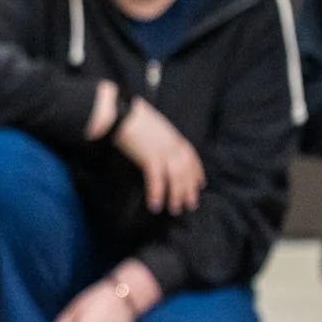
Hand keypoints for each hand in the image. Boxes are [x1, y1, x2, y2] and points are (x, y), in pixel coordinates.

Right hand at [112, 100, 204, 214]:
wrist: (121, 112)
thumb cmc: (132, 116)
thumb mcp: (153, 126)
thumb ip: (159, 137)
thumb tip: (157, 147)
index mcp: (173, 136)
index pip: (191, 157)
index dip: (197, 171)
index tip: (200, 184)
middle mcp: (172, 145)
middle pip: (186, 171)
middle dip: (189, 189)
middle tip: (190, 205)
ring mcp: (163, 151)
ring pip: (176, 178)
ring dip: (176, 195)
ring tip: (175, 210)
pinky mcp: (150, 157)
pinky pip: (157, 180)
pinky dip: (157, 193)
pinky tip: (155, 206)